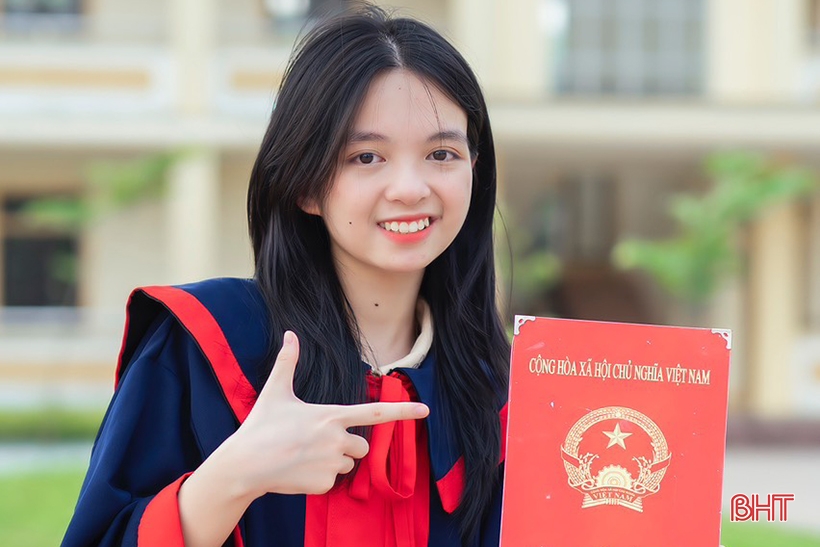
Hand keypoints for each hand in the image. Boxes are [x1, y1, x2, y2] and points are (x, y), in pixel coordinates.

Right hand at [226, 331, 428, 497]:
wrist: (244, 465)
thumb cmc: (260, 426)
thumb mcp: (275, 392)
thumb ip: (287, 363)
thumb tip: (290, 334)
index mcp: (332, 416)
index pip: (376, 413)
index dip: (403, 411)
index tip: (426, 410)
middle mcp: (337, 439)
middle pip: (362, 447)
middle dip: (347, 446)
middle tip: (316, 443)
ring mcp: (332, 464)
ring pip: (348, 465)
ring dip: (334, 462)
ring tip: (305, 456)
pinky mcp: (324, 485)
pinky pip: (332, 482)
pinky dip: (319, 478)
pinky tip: (299, 471)